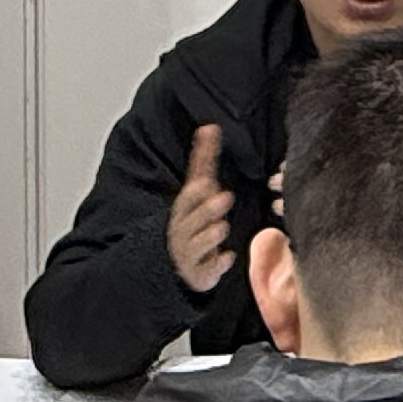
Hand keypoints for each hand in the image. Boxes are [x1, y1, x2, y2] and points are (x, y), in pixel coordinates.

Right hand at [166, 126, 234, 294]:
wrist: (175, 263)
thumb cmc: (191, 219)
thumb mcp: (195, 191)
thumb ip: (204, 161)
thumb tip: (210, 126)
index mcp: (182, 210)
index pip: (186, 198)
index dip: (195, 192)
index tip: (206, 182)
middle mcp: (181, 231)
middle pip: (192, 220)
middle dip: (206, 210)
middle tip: (224, 197)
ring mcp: (188, 254)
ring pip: (200, 244)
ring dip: (211, 235)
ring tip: (222, 227)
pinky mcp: (198, 274)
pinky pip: (209, 270)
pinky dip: (217, 265)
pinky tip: (227, 258)